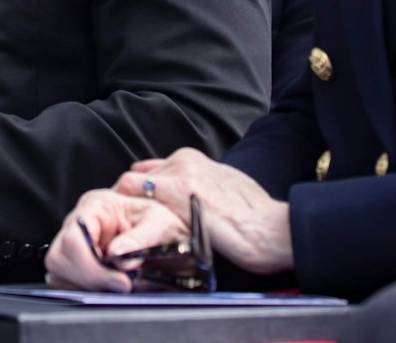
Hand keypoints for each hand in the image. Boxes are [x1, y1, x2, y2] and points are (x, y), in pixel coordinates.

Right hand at [44, 188, 190, 292]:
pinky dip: (85, 289)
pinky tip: (107, 287)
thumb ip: (140, 238)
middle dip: (88, 279)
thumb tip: (116, 254)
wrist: (164, 230)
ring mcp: (73, 242)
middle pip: (59, 258)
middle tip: (120, 287)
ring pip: (58, 272)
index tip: (120, 282)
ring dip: (86, 286)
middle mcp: (77, 222)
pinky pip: (65, 281)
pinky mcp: (75, 262)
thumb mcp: (160, 224)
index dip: (91, 266)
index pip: (73, 239)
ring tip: (116, 286)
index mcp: (95, 206)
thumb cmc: (160, 221)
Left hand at [113, 147, 292, 275]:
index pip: (150, 171)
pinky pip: (134, 200)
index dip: (140, 194)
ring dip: (124, 208)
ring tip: (122, 233)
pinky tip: (126, 235)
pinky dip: (126, 216)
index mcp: (193, 159)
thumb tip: (188, 197)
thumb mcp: (225, 188)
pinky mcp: (177, 196)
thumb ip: (200, 185)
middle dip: (127, 201)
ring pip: (128, 185)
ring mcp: (178, 176)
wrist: (274, 228)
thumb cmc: (255, 216)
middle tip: (125, 226)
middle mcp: (183, 161)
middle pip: (135, 178)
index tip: (136, 212)